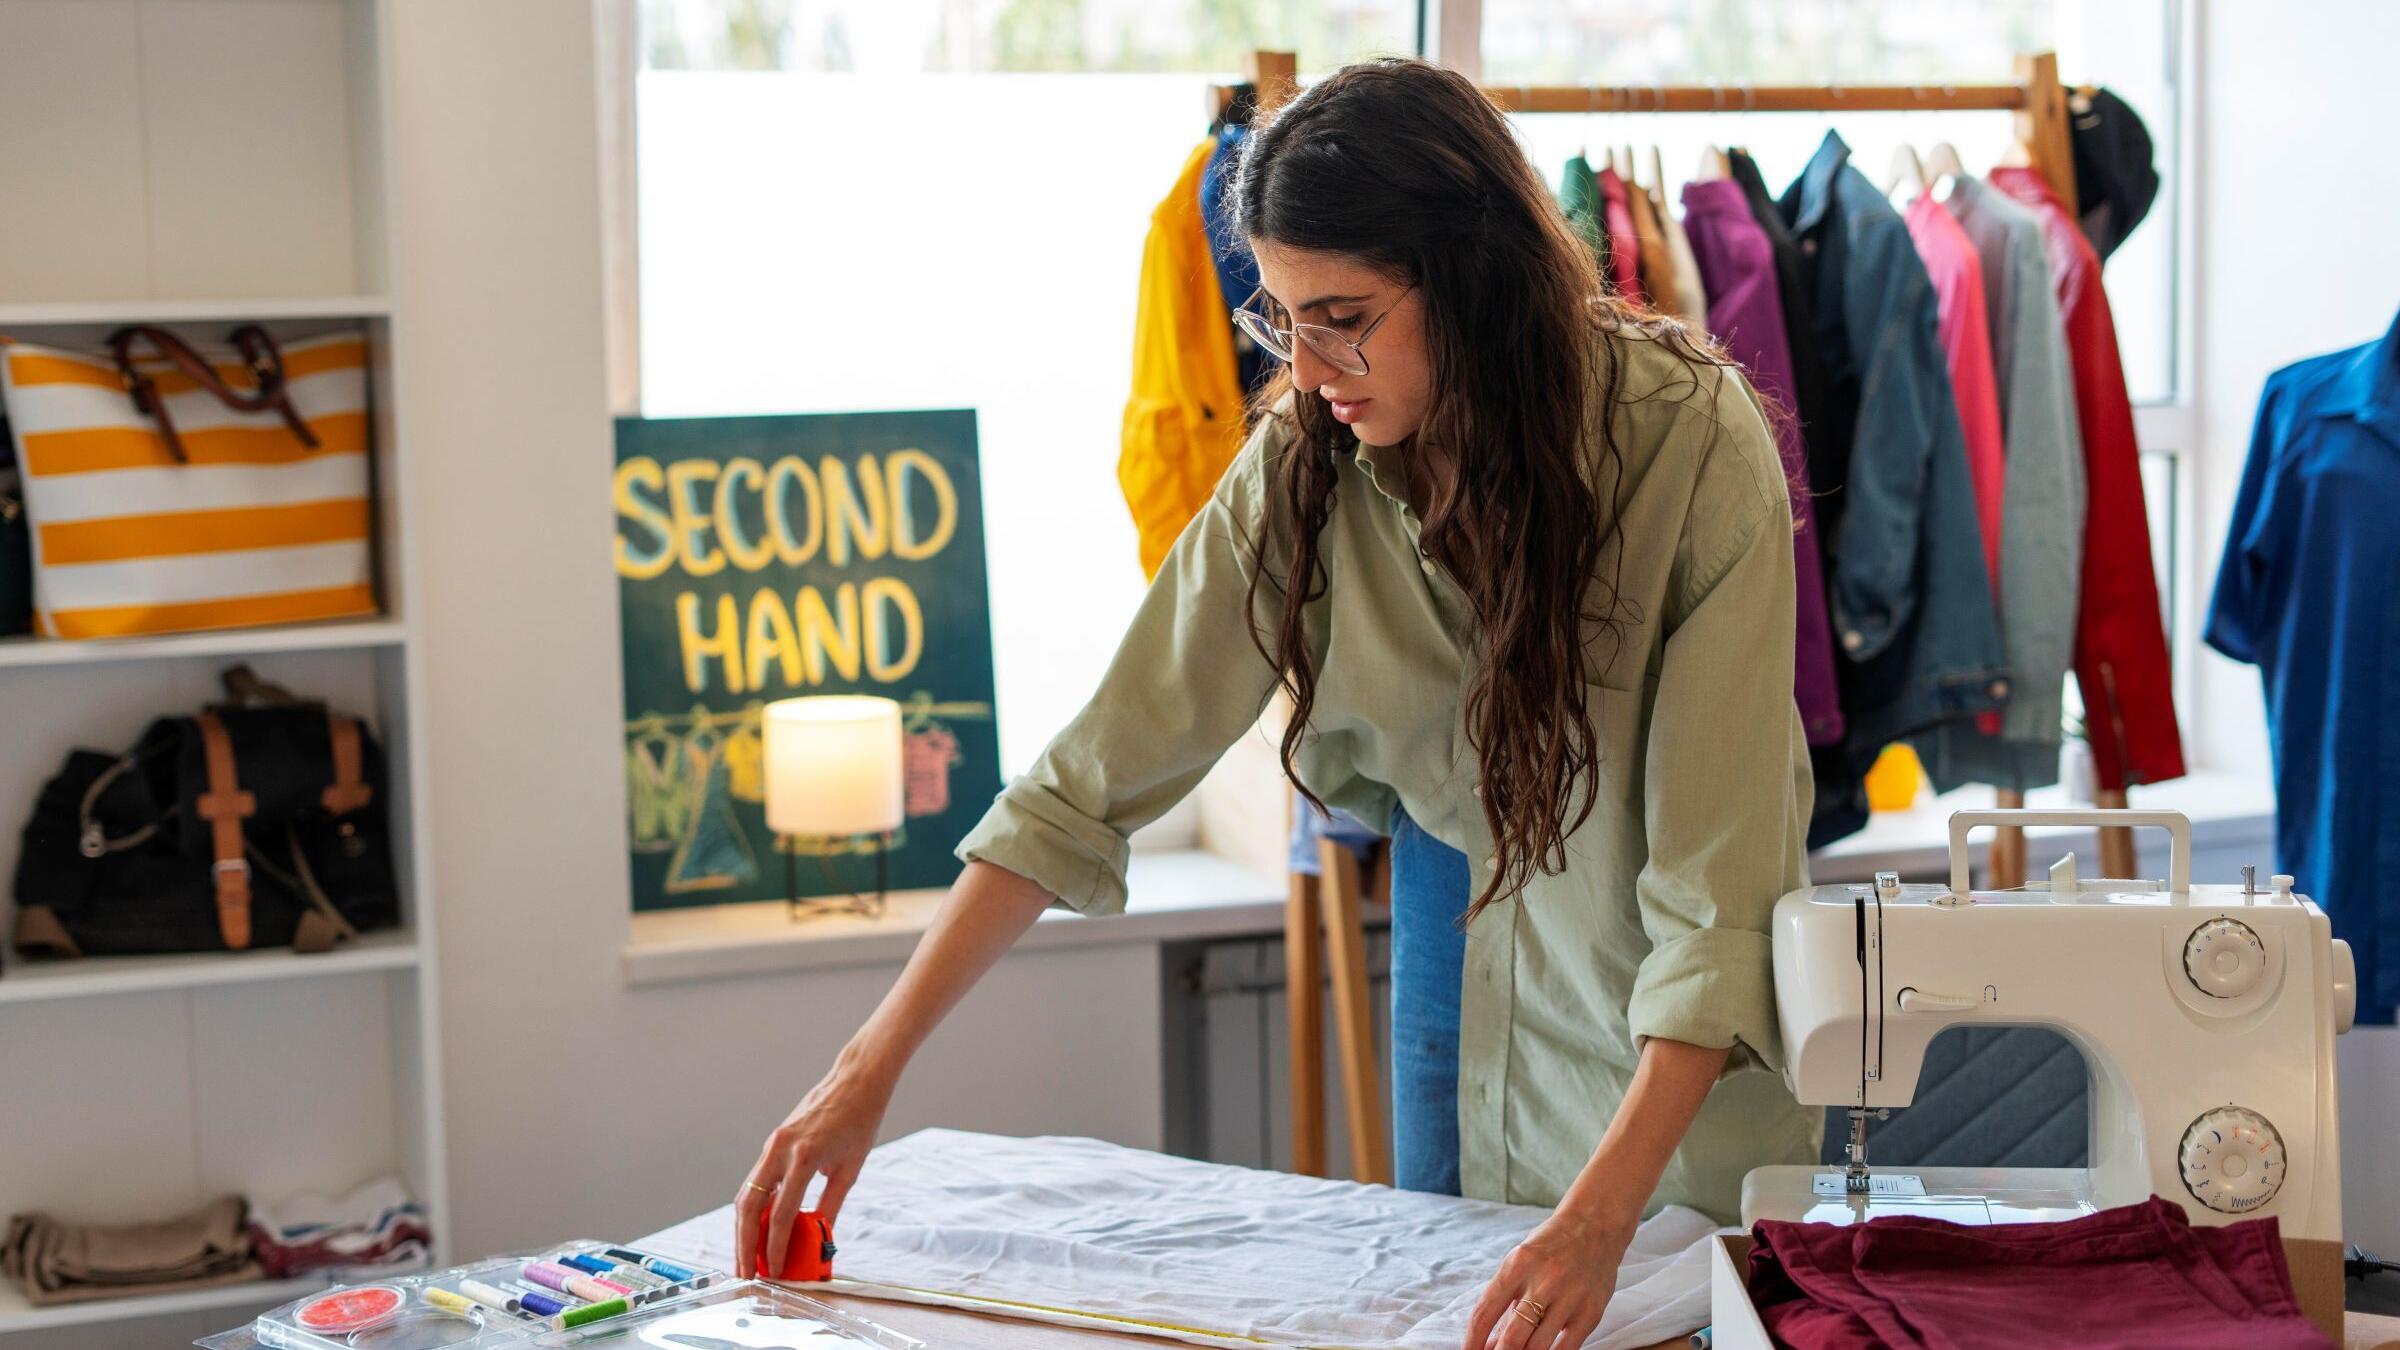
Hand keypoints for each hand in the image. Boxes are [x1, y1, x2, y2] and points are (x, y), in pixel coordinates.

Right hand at [733, 1059, 892, 1278]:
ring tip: (746, 1257)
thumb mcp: (850, 1169)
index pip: (780, 1213)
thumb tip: (817, 1236)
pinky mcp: (772, 1143)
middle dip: (744, 1243)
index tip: (773, 1271)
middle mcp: (780, 1150)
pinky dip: (752, 1207)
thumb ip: (830, 1205)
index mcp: (804, 1157)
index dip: (774, 1247)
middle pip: (749, 1206)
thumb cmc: (859, 1121)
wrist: (855, 1081)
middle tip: (744, 1272)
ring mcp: (772, 1144)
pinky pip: (755, 1180)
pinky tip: (754, 1227)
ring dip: (742, 1227)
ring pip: (746, 1193)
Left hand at [1463, 1205, 1635, 1349]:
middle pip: (1512, 1336)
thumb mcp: (1520, 1263)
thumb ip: (1505, 1301)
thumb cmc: (1550, 1246)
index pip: (1485, 1312)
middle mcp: (1543, 1280)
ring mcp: (1569, 1297)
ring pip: (1538, 1346)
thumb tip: (1490, 1344)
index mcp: (1517, 1265)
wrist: (1595, 1225)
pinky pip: (1566, 1349)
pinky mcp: (1591, 1312)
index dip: (1472, 1340)